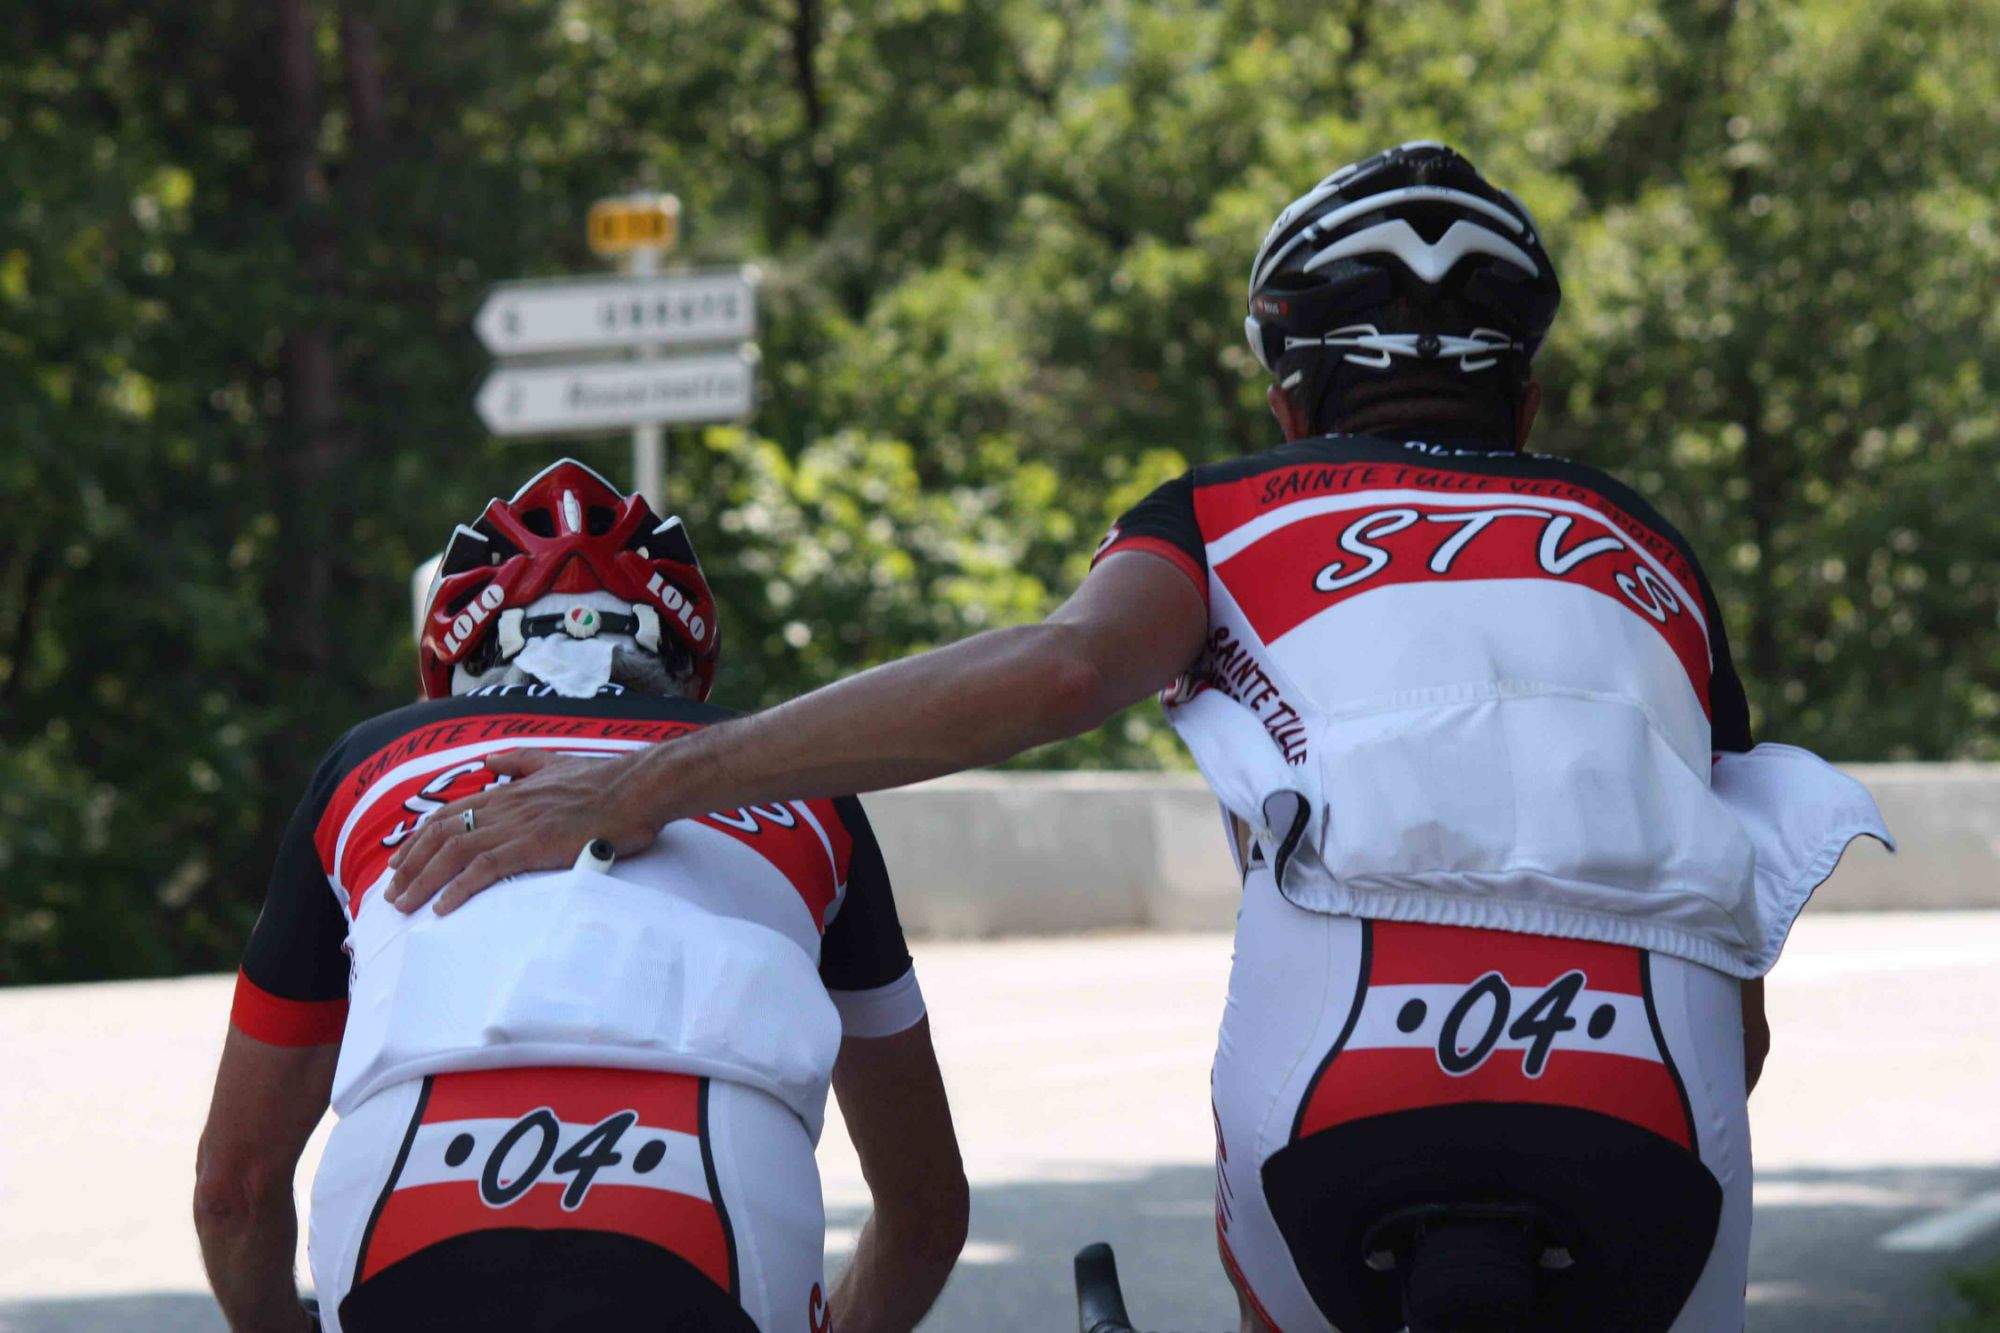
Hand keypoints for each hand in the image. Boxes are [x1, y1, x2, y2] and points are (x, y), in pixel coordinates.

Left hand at [384, 748, 666, 915]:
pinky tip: (442, 909)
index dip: (419, 838)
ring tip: (403, 906)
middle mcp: (505, 806)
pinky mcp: (533, 846)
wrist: (638, 787)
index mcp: (509, 790)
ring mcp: (517, 825)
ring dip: (422, 881)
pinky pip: (483, 869)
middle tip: (391, 893)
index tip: (400, 860)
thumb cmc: (606, 781)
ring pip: (453, 853)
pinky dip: (457, 889)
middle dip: (409, 865)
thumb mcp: (556, 762)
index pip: (450, 813)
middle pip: (441, 834)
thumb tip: (494, 759)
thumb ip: (521, 761)